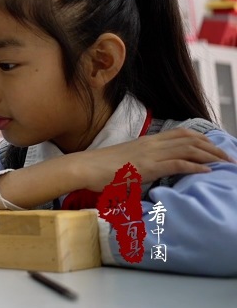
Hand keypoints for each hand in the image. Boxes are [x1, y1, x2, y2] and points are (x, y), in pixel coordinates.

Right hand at [70, 127, 233, 191]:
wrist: (84, 167)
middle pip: (190, 139)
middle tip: (227, 156)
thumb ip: (140, 165)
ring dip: (210, 155)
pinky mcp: (149, 166)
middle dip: (212, 147)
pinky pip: (178, 163)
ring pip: (189, 149)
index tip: (213, 146)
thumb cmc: (99, 168)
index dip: (201, 138)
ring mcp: (150, 154)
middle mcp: (151, 143)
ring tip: (224, 162)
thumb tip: (146, 173)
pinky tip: (207, 170)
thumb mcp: (125, 163)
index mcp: (147, 141)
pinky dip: (196, 166)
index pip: (180, 134)